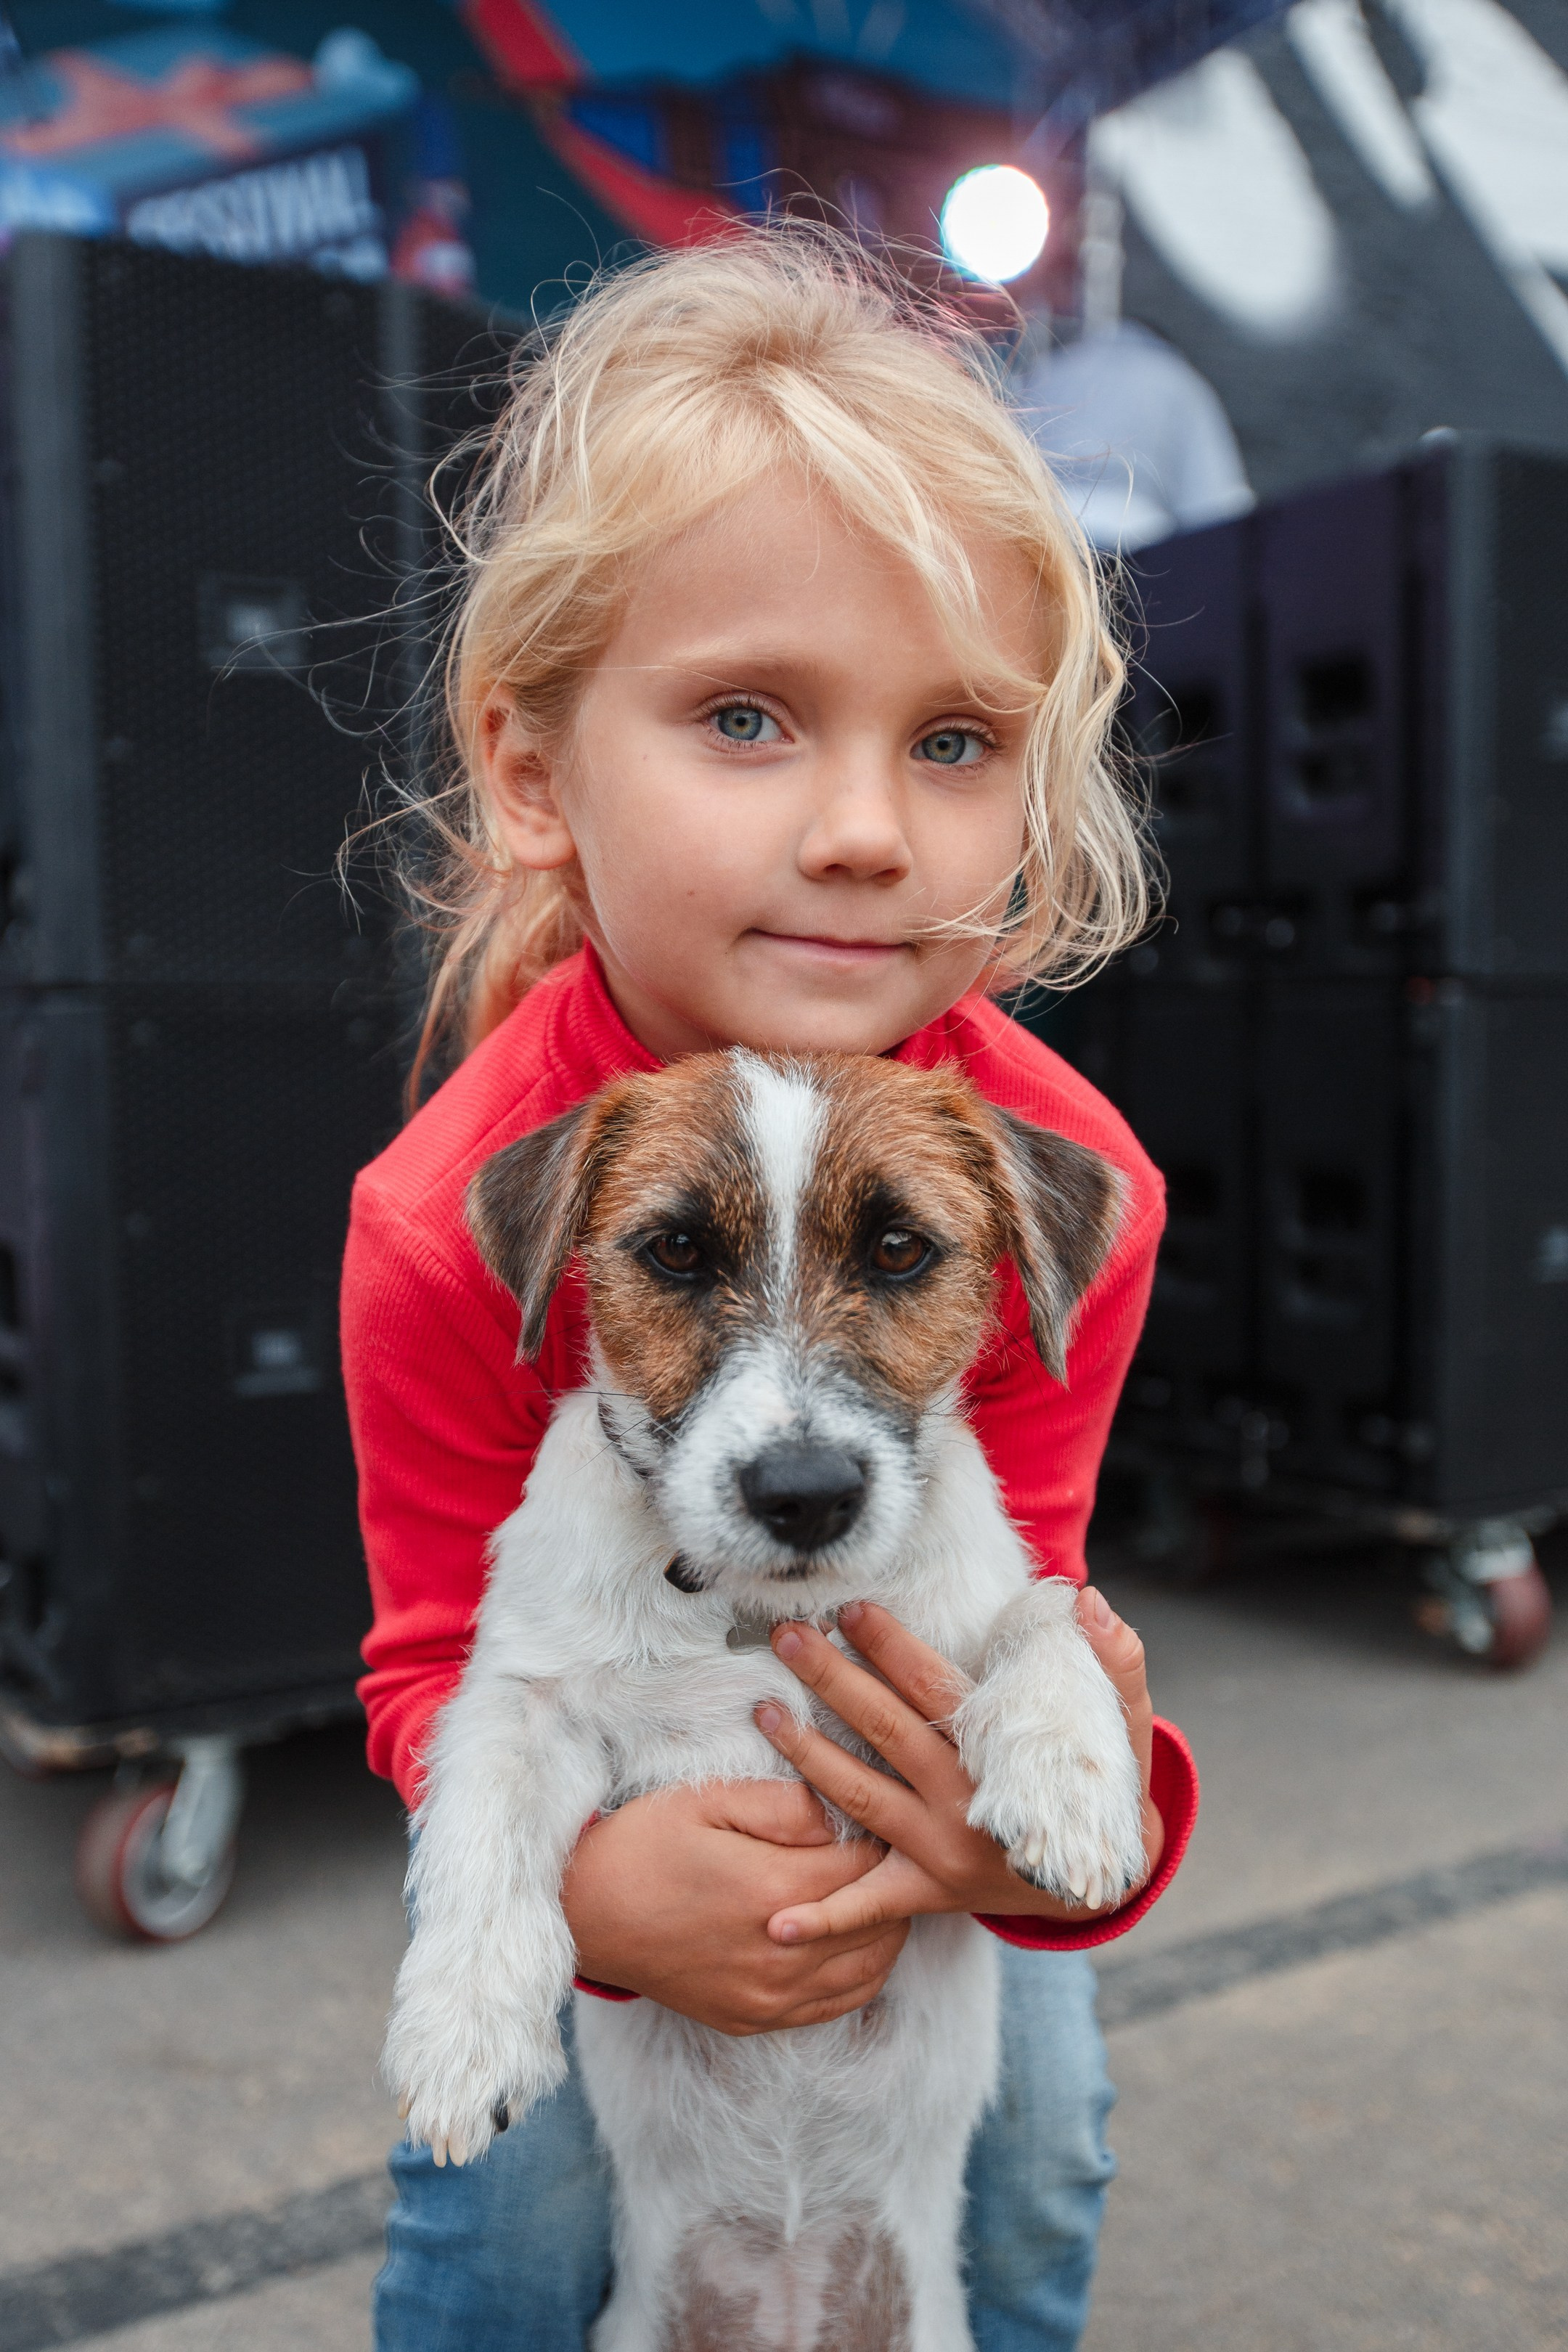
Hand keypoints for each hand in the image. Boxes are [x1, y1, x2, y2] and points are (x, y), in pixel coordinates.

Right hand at [561, 1778, 908, 2034]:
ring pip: (872, 1966)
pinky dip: (865, 1971)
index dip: (884, 1831)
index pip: (869, 1862)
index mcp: (775, 1889)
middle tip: (893, 1847)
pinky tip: (858, 1939)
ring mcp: (770, 1995)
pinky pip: (839, 2004)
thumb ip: (786, 1804)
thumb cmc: (645, 1844)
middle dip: (894, 1879)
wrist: (586, 1915)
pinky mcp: (755, 2019)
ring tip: (881, 1889)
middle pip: (881, 1917)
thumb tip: (845, 1812)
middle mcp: (782, 1952)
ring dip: (887, 1925)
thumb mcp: (710, 1799)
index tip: (882, 1809)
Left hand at [753, 1589, 1162, 1946]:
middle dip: (832, 1679)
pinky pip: (870, 1908)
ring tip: (762, 1710)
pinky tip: (773, 1924)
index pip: (936, 1691)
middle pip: (885, 1731)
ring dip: (807, 1755)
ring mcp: (941, 1854)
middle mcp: (966, 1806)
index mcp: (1004, 1758)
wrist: (1107, 1883)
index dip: (892, 1647)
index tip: (850, 1610)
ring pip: (861, 1799)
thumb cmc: (1107, 1787)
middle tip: (786, 1635)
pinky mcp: (929, 1893)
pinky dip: (823, 1920)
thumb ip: (1114, 1660)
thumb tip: (1089, 1600)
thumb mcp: (1127, 1723)